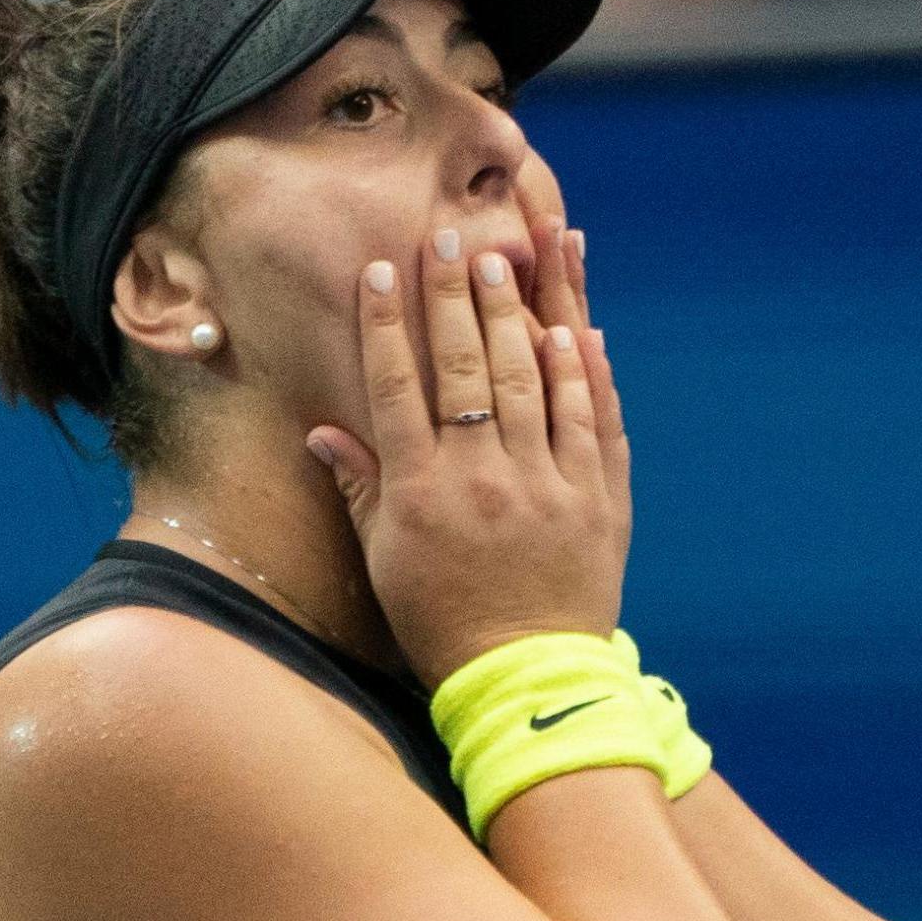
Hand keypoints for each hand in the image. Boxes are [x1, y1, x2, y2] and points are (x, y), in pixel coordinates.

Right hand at [304, 225, 631, 690]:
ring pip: (533, 380)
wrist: (525, 681)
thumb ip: (360, 488)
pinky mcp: (598, 499)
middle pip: (467, 367)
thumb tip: (323, 430)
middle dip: (457, 296)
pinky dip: (585, 373)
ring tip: (509, 258)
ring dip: (520, 313)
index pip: (398, 387)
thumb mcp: (385, 560)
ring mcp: (547, 484)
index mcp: (423, 490)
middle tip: (451, 239)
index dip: (389, 324)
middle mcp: (484, 476)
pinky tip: (576, 329)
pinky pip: (592, 421)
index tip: (383, 270)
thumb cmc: (443, 621)